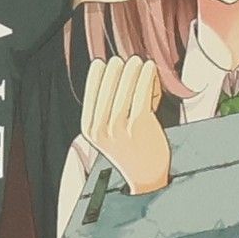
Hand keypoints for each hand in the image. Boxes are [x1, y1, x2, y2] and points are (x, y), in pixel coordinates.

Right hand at [80, 55, 169, 193]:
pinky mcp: (139, 125)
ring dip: (132, 70)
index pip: (90, 93)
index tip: (103, 63)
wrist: (146, 177)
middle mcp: (101, 128)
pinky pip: (141, 94)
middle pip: (106, 88)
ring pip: (124, 89)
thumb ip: (109, 108)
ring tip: (138, 61)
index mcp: (90, 129)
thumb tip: (117, 75)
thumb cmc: (132, 150)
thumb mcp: (111, 132)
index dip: (96, 75)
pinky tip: (149, 69)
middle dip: (115, 70)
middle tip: (123, 60)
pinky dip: (145, 77)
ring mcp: (119, 127)